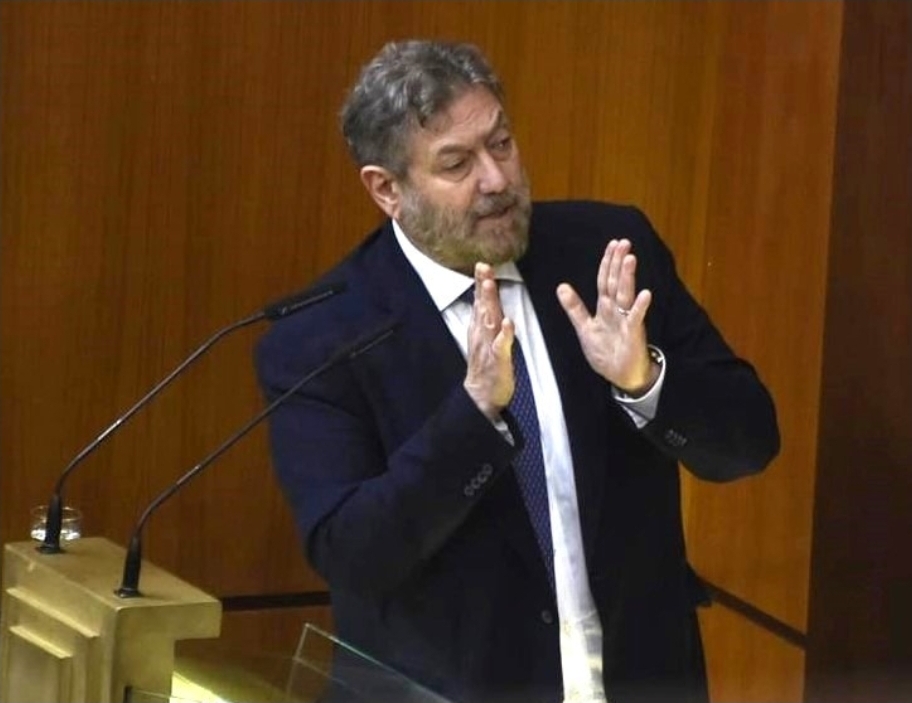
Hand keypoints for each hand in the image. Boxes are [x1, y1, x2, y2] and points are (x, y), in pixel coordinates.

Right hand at [463, 263, 515, 418]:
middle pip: (482, 306)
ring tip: (490, 286)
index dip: (480, 283)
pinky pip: (501, 346)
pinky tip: (508, 324)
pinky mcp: (497, 361)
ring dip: (489, 303)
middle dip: (483, 286)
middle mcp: (481, 334)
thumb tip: (483, 298)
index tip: (482, 265)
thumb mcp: (483, 337)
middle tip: (483, 268)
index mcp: (480, 328)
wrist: (481, 395)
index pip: (479, 301)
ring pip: (489, 321)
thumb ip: (484, 317)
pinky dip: (504, 335)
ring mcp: (488, 347)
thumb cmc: (486, 365)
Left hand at [556, 239, 657, 394]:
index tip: (612, 245)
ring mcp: (625, 320)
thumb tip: (561, 286)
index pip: (604, 280)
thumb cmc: (605, 351)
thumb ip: (574, 307)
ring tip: (630, 258)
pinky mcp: (633, 334)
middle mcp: (616, 310)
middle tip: (624, 242)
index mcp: (604, 307)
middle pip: (615, 282)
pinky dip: (640, 307)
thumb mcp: (584, 327)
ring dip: (627, 277)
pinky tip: (646, 294)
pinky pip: (636, 318)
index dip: (607, 262)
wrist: (621, 375)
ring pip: (625, 295)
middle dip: (618, 262)